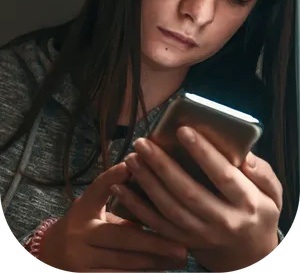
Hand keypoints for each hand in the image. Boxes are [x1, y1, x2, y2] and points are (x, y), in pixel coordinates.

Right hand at [38, 162, 186, 272]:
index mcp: (83, 207)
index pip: (99, 187)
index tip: (132, 166)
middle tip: (182, 247)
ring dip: (155, 263)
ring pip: (124, 263)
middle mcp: (79, 232)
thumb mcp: (95, 207)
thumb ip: (121, 201)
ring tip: (180, 260)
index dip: (114, 177)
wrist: (51, 252)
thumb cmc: (85, 223)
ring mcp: (79, 259)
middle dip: (155, 242)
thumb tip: (157, 187)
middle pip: (122, 237)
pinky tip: (161, 270)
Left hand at [110, 127, 281, 272]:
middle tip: (143, 142)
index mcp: (247, 204)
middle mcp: (222, 221)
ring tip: (132, 158)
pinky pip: (156, 225)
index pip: (223, 175)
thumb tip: (242, 154)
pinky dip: (136, 207)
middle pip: (188, 192)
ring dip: (147, 183)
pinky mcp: (183, 241)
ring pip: (168, 208)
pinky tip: (121, 187)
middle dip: (162, 166)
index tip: (183, 130)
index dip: (203, 152)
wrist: (249, 257)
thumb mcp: (273, 194)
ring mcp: (200, 234)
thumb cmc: (259, 214)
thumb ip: (262, 173)